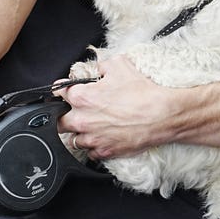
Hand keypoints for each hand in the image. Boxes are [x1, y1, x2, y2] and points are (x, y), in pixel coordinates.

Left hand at [56, 55, 174, 158]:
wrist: (161, 115)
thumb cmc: (142, 91)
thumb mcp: (120, 65)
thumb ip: (102, 66)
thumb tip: (98, 69)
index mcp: (82, 97)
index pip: (58, 93)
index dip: (62, 90)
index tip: (65, 92)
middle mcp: (82, 120)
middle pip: (59, 122)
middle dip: (64, 116)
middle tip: (75, 112)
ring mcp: (93, 139)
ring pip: (74, 140)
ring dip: (80, 133)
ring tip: (92, 127)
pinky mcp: (104, 152)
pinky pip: (90, 153)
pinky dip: (94, 147)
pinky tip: (102, 139)